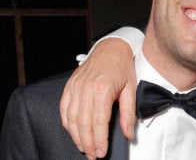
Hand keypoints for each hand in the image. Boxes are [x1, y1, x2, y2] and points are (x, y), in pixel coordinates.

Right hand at [60, 38, 136, 158]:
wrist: (111, 47)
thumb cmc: (122, 67)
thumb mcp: (131, 89)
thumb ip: (129, 113)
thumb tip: (128, 134)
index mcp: (102, 89)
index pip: (98, 121)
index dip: (99, 140)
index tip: (101, 152)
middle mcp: (86, 88)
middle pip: (83, 123)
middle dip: (88, 143)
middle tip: (93, 156)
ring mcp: (75, 87)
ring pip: (71, 118)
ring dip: (76, 137)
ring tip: (84, 148)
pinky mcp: (69, 86)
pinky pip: (63, 108)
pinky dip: (67, 123)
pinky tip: (73, 133)